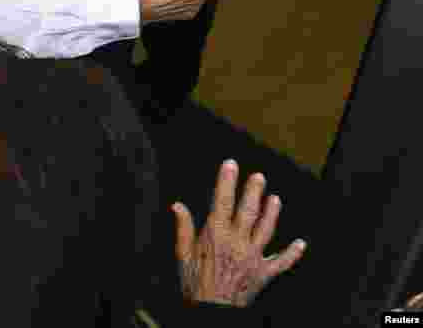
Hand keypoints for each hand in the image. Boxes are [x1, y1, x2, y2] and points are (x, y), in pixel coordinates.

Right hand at [173, 159, 305, 306]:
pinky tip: (301, 244)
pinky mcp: (264, 274)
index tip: (230, 165)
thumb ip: (183, 229)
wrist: (212, 313)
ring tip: (275, 198)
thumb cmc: (194, 285)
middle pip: (249, 211)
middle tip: (258, 177)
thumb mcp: (182, 255)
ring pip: (266, 230)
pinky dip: (292, 253)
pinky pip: (282, 262)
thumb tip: (177, 205)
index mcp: (216, 236)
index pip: (222, 202)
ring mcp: (254, 258)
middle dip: (253, 192)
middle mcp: (238, 243)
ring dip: (272, 213)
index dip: (226, 181)